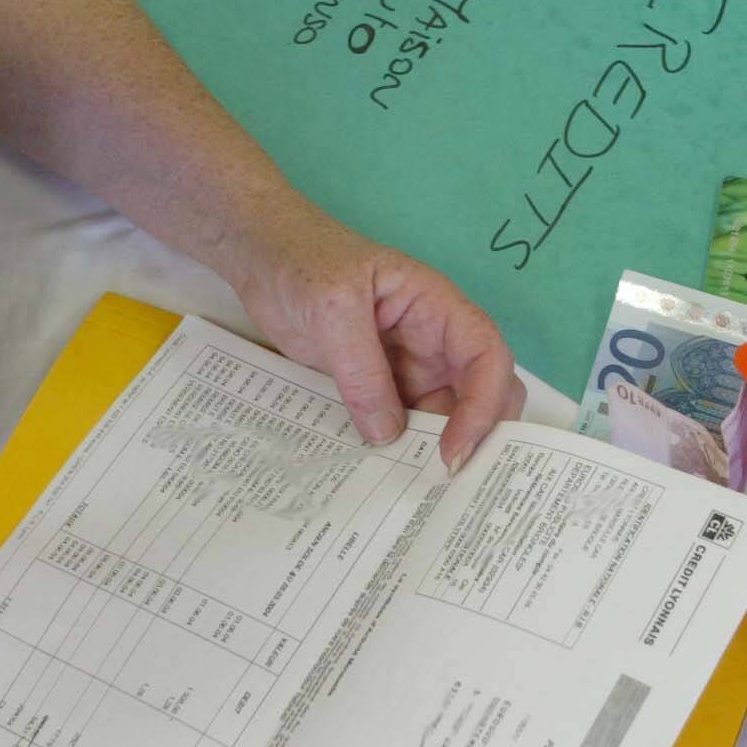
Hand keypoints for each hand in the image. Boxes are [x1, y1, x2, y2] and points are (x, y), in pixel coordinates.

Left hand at [230, 212, 527, 473]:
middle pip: (478, 392)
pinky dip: (395, 451)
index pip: (486, 356)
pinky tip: (381, 476)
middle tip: (450, 481)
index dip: (483, 404)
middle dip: (476, 435)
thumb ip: (361, 370)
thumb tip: (387, 436)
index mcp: (437, 308)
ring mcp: (404, 367)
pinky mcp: (373, 387)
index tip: (454, 449)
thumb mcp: (334, 308)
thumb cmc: (303, 260)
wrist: (260, 257)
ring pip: (438, 417)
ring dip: (431, 451)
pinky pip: (396, 424)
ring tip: (412, 489)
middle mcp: (431, 341)